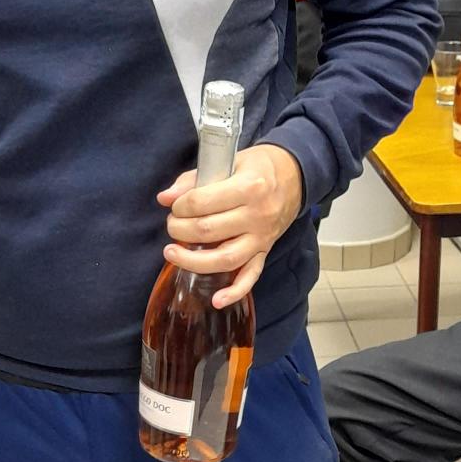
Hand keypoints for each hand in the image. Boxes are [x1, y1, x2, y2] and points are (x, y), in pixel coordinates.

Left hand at [159, 143, 304, 307]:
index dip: (180, 205)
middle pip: (208, 231)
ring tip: (172, 253)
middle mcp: (257, 215)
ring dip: (193, 260)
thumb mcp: (228, 161)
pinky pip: (251, 276)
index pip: (201, 202)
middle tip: (172, 224)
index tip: (175, 205)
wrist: (295, 176)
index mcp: (248, 187)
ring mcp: (262, 237)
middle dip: (180, 229)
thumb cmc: (259, 167)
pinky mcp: (265, 251)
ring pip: (224, 259)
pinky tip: (216, 300)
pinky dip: (234, 292)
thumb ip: (193, 179)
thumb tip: (165, 197)